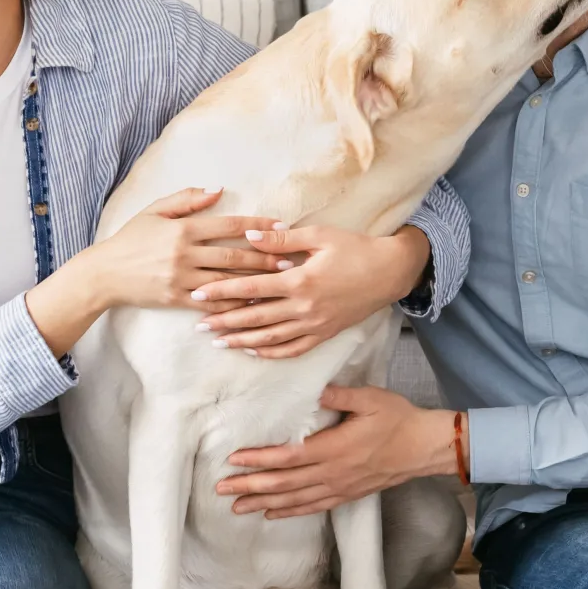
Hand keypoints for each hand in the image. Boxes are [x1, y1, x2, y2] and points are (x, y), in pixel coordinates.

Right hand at [25, 187, 273, 355]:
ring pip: (227, 281)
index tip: (280, 226)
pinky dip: (233, 304)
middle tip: (291, 260)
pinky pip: (211, 302)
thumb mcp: (155, 211)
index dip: (256, 226)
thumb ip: (186, 198)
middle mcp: (185, 253)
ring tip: (280, 282)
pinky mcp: (176, 298)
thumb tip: (218, 189)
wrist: (105, 273)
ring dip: (256, 282)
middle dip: (265, 258)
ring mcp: (181, 278)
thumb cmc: (131, 238)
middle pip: (234, 256)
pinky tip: (253, 304)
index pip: (228, 225)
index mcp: (183, 228)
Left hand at [189, 225, 430, 358]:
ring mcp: (315, 324)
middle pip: (255, 318)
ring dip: (242, 341)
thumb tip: (248, 236)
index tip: (197, 295)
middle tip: (198, 325)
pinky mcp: (325, 334)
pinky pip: (294, 349)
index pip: (251, 289)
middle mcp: (304, 307)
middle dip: (224, 321)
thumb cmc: (355, 248)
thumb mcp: (319, 236)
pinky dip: (271, 352)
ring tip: (218, 340)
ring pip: (271, 338)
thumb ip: (281, 239)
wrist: (390, 272)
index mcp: (300, 281)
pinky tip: (253, 351)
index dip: (221, 292)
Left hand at [216, 386, 453, 518]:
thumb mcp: (370, 398)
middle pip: (284, 484)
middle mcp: (333, 473)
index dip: (260, 460)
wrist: (423, 447)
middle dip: (251, 487)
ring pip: (294, 500)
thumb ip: (339, 395)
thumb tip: (312, 389)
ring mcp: (339, 488)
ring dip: (263, 503)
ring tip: (237, 507)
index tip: (235, 460)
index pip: (289, 457)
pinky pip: (313, 507)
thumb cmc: (397, 419)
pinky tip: (271, 513)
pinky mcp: (346, 495)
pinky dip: (290, 511)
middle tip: (222, 488)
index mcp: (335, 448)